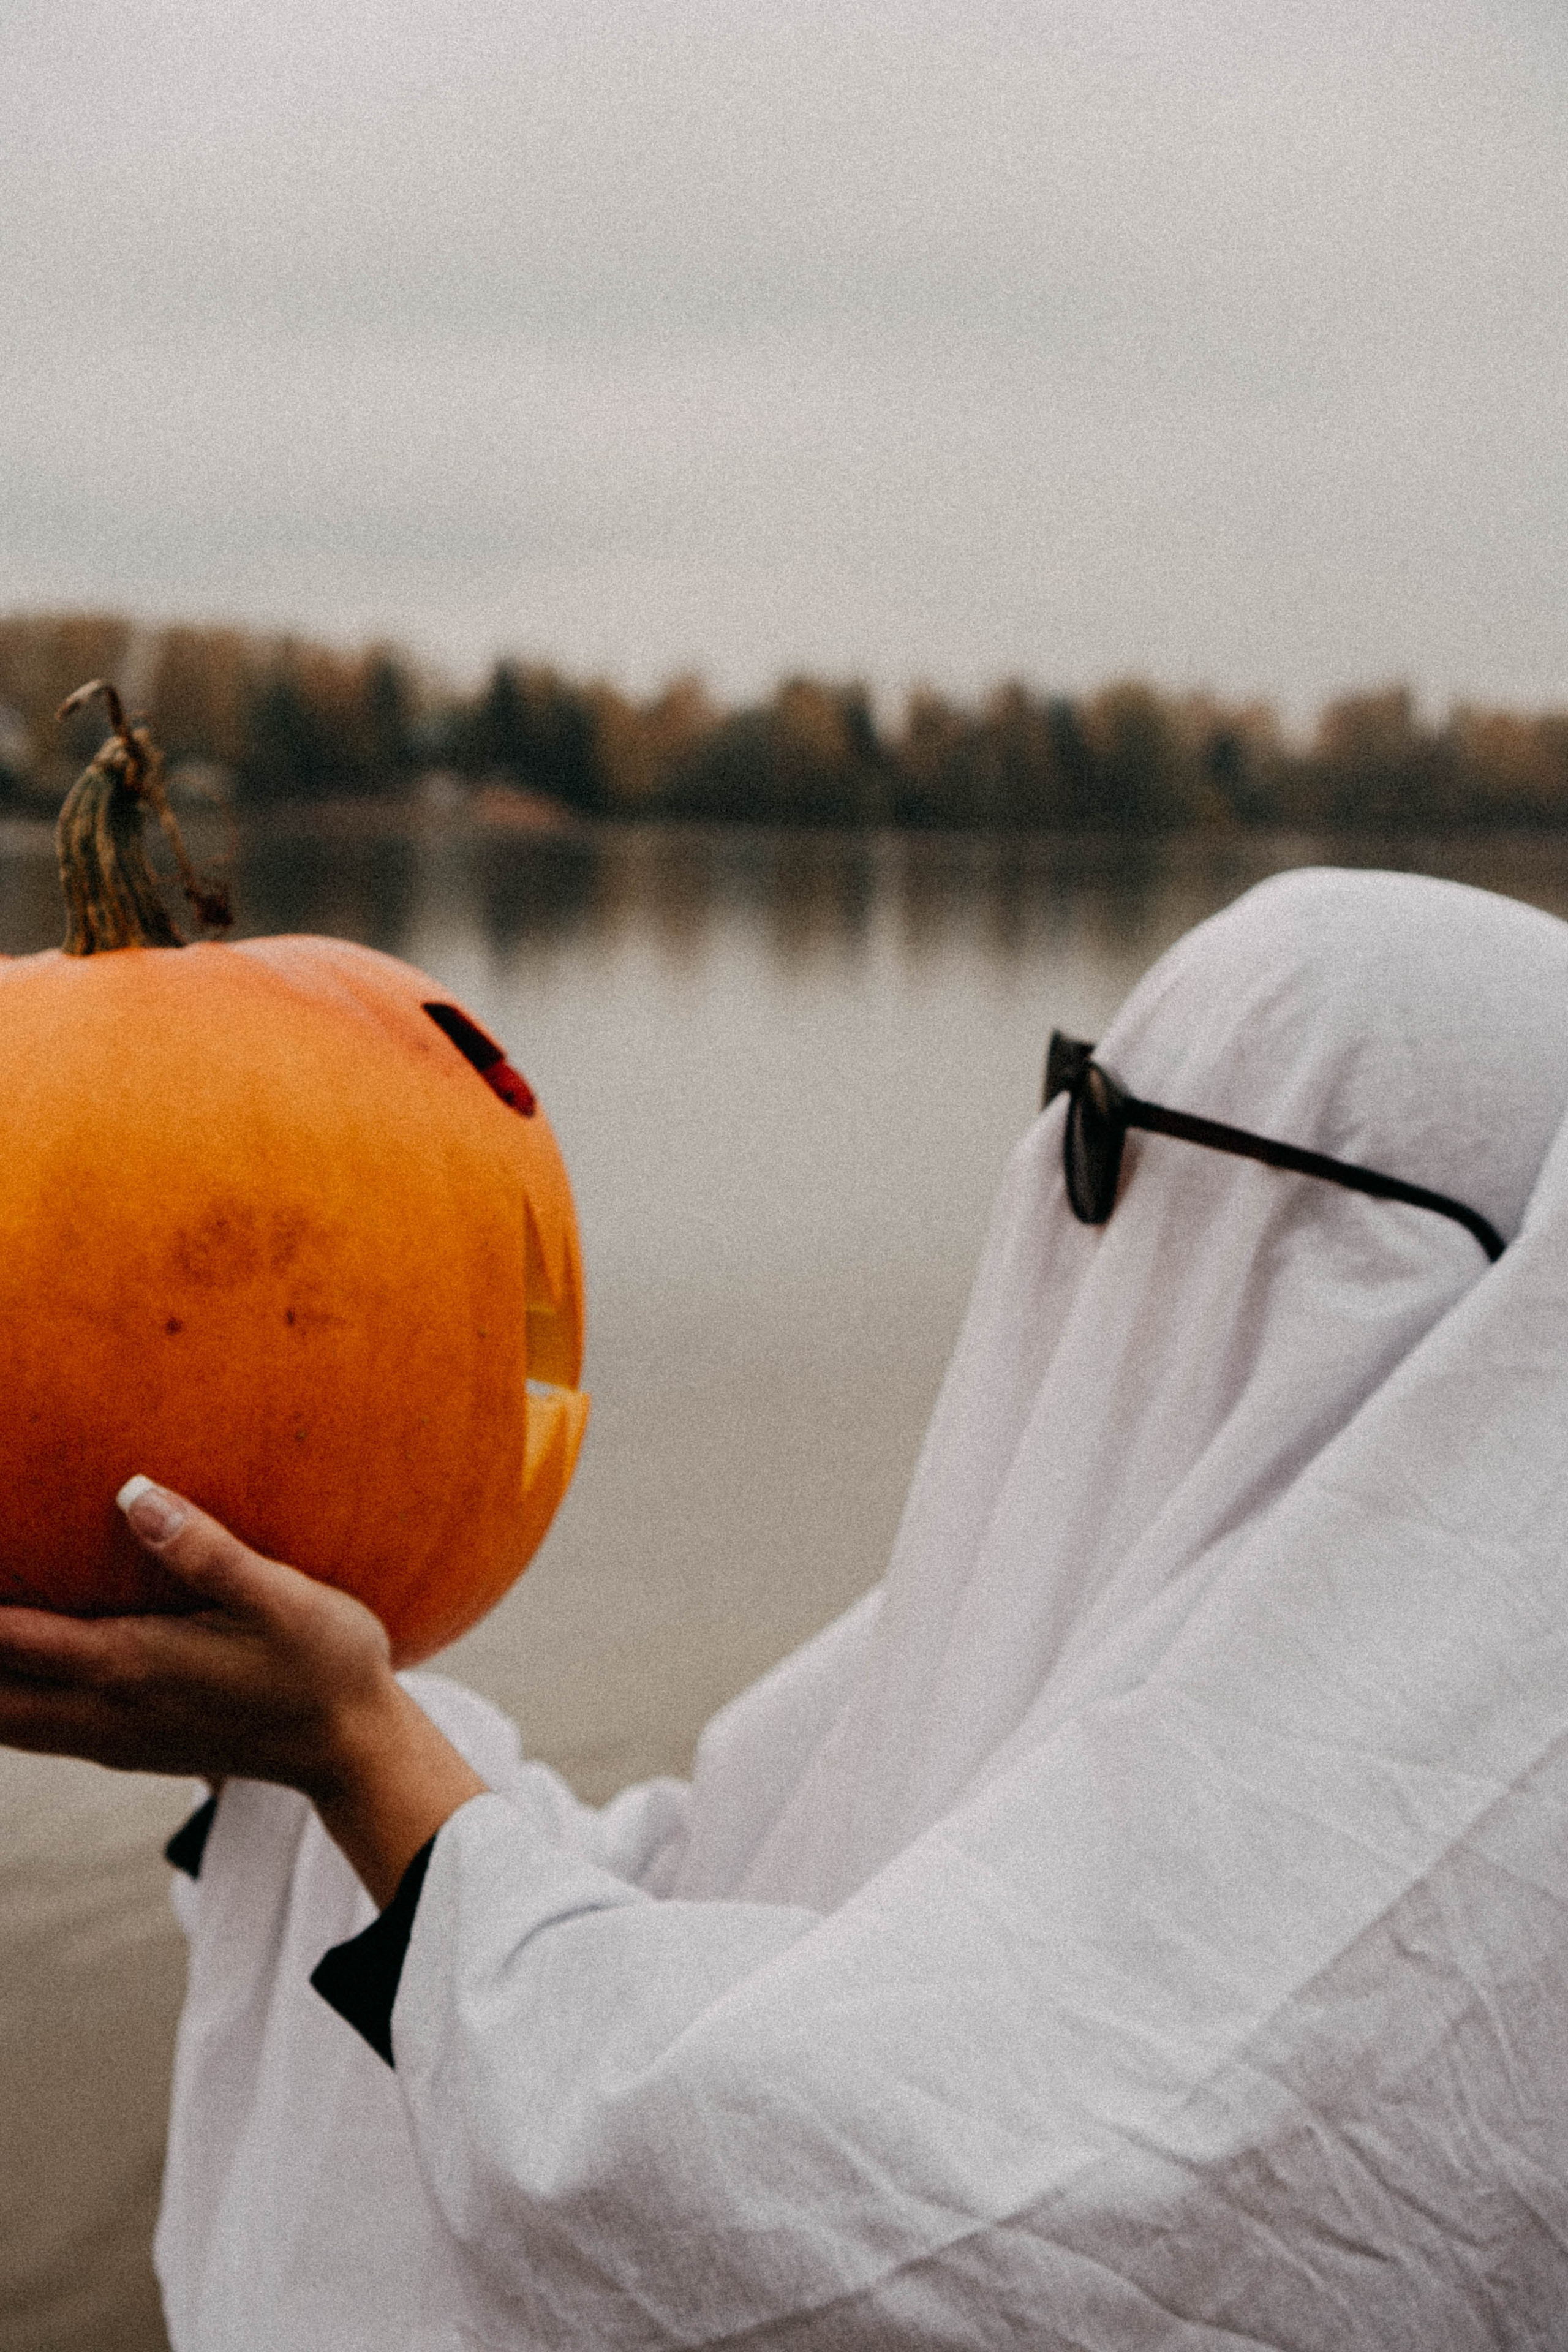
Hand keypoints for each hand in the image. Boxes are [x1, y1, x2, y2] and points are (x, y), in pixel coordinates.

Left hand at [0, 1481, 486, 1905]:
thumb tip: (131, 1493)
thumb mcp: (281, 1600)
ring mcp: (108, 1738)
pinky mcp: (122, 1747)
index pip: (5, 1637)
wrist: (352, 1751)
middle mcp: (102, 1710)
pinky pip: (26, 1729)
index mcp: (127, 1666)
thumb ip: (206, 1549)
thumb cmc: (325, 1663)